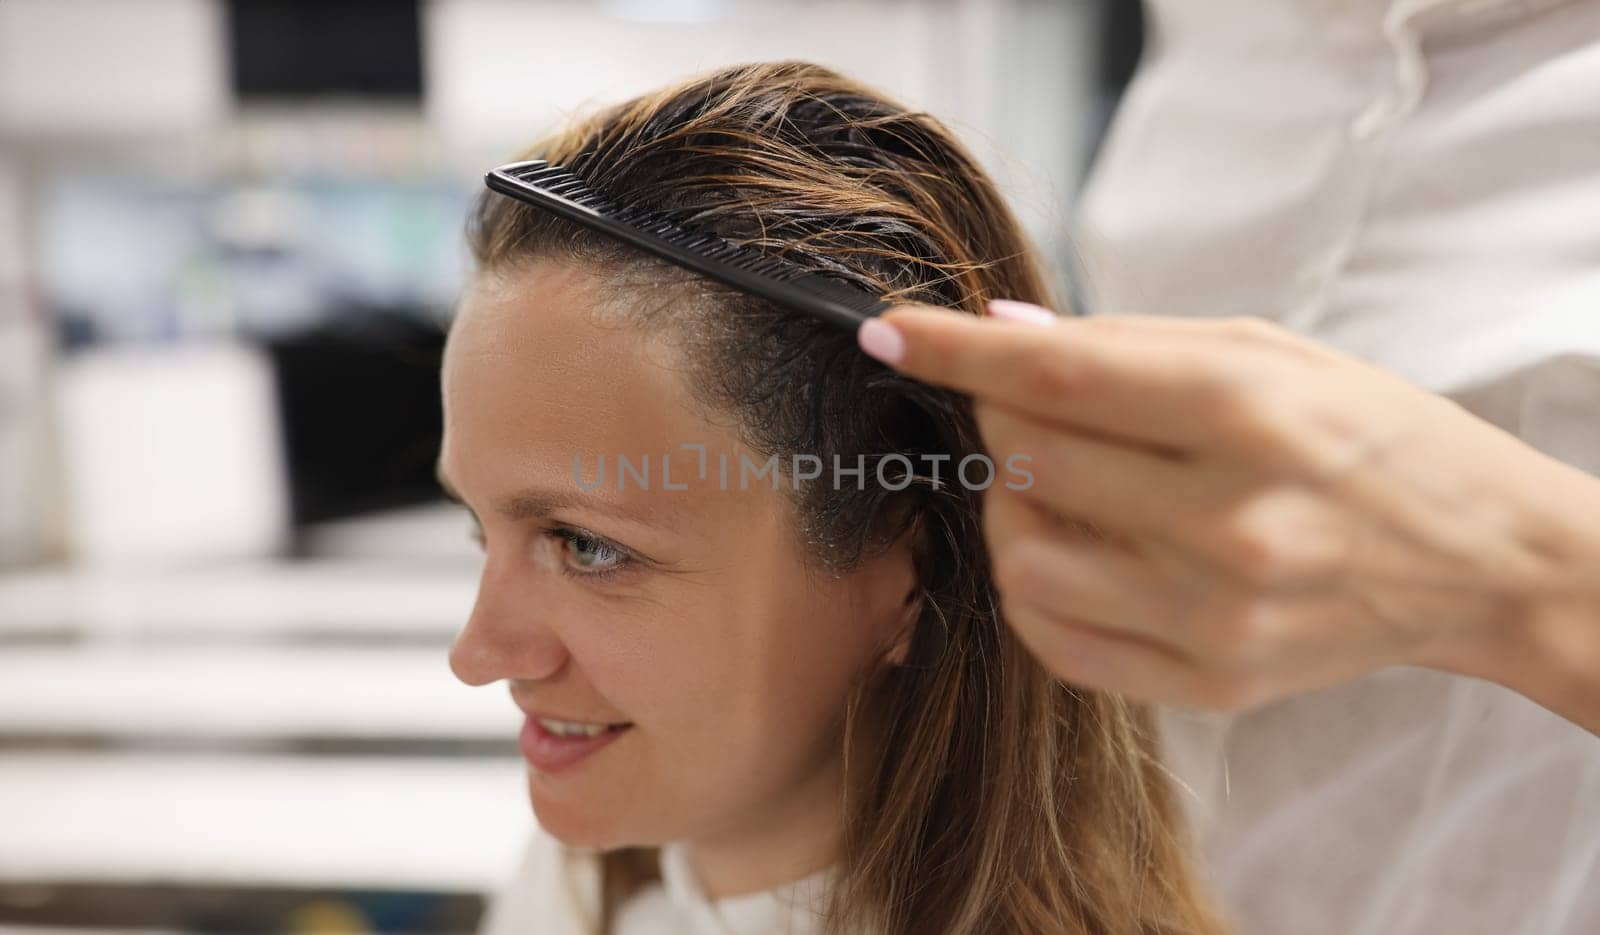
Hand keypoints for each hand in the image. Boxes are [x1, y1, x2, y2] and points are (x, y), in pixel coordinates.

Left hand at [857, 300, 1599, 723]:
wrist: (1476, 559)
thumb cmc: (1370, 436)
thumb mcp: (1272, 352)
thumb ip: (1130, 342)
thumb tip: (1001, 330)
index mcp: (1249, 415)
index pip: (1058, 377)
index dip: (955, 350)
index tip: (888, 330)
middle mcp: (1229, 523)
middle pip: (1028, 463)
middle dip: (998, 417)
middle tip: (1025, 402)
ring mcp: (1216, 618)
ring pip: (1022, 560)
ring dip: (1010, 509)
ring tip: (1056, 484)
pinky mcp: (1208, 684)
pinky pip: (1055, 641)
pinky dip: (1035, 587)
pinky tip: (1073, 548)